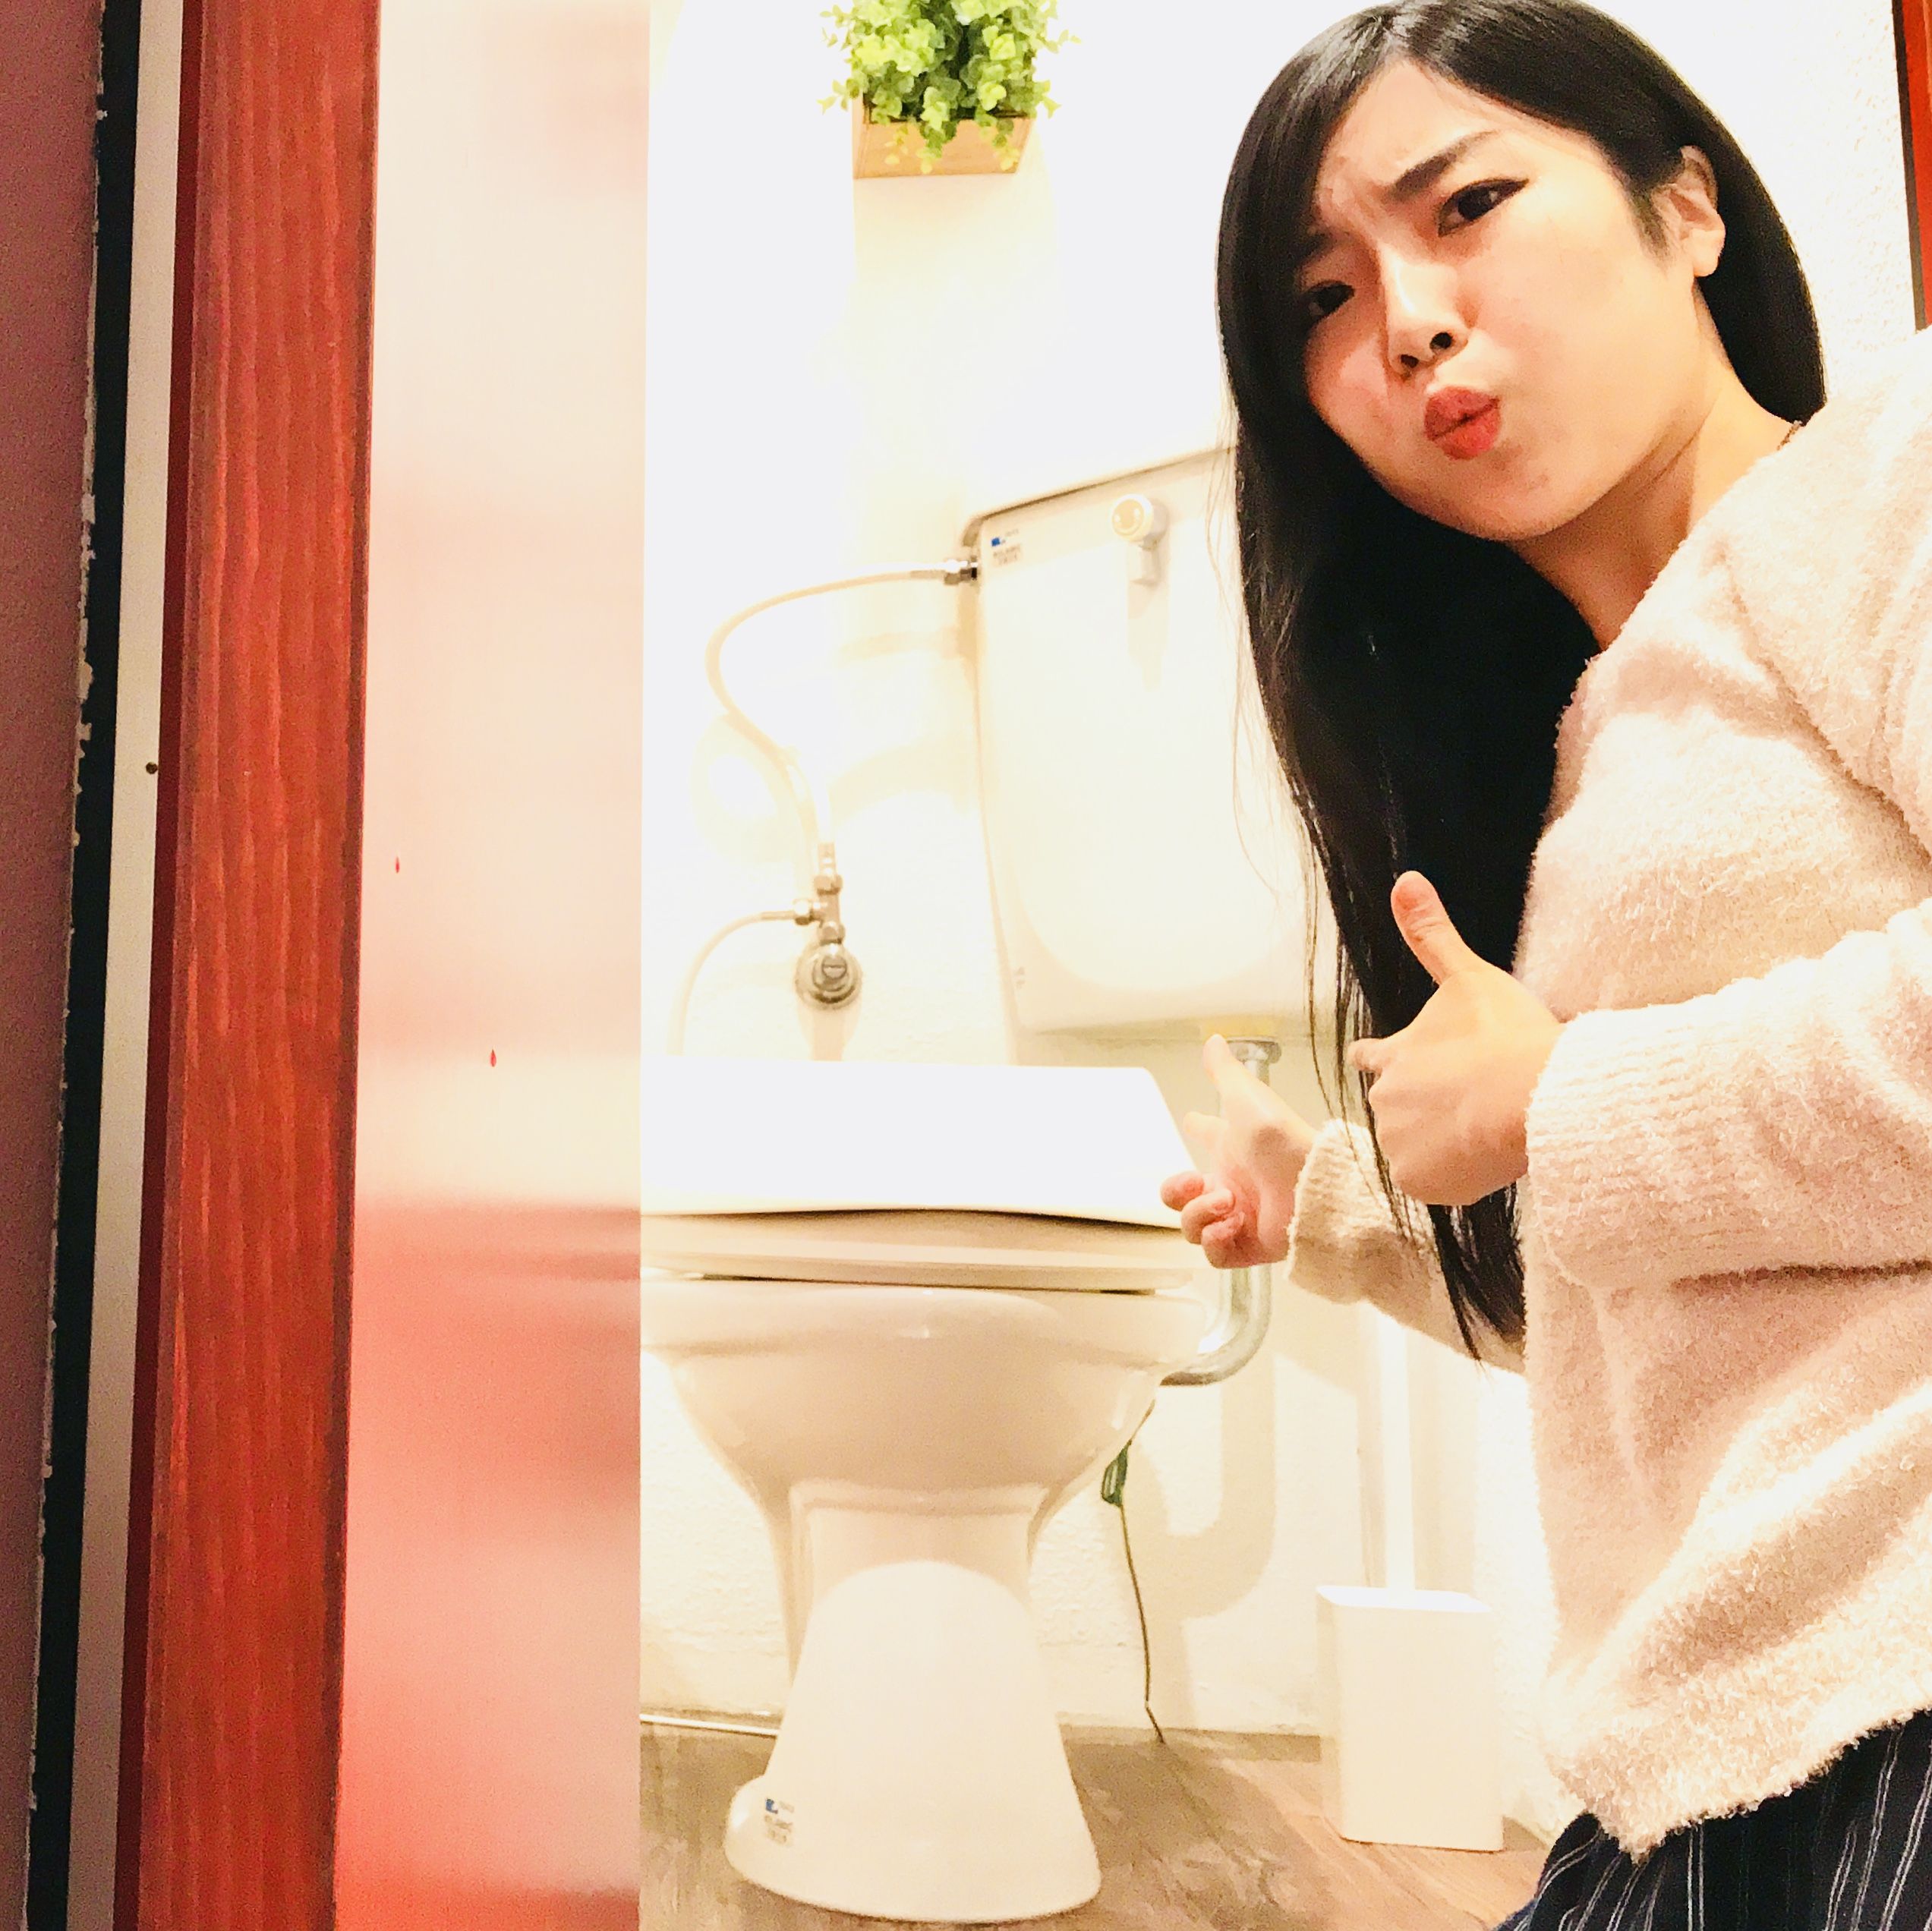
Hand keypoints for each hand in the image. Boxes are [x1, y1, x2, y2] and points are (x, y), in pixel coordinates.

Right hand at [1159, 1034, 1318, 1268]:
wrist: (1309, 1181)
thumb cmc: (1281, 1138)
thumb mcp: (1246, 1098)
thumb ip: (1224, 1072)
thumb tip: (1213, 1040)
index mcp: (1230, 1149)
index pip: (1206, 1136)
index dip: (1197, 1128)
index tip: (1192, 1120)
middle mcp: (1232, 1184)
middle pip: (1182, 1196)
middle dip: (1176, 1191)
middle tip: (1195, 1181)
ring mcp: (1238, 1217)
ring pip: (1192, 1226)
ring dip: (1199, 1214)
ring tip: (1226, 1202)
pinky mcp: (1248, 1247)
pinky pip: (1214, 1254)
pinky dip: (1214, 1241)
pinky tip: (1228, 1224)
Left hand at [1345, 872, 1563, 1206]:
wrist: (1532, 1095)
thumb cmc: (1507, 1037)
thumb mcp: (1469, 977)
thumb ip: (1432, 935)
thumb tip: (1404, 880)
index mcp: (1393, 1056)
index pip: (1369, 1057)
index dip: (1376, 1059)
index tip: (1375, 1061)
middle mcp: (1384, 1100)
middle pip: (1397, 1108)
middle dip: (1425, 1107)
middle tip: (1468, 1103)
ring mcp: (1398, 1144)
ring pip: (1416, 1148)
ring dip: (1441, 1142)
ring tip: (1483, 1128)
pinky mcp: (1419, 1183)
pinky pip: (1433, 1185)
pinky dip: (1454, 1177)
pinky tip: (1484, 1158)